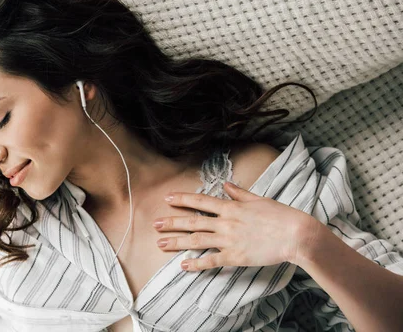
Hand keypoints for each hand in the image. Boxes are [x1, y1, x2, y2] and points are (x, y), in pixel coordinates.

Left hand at [154, 182, 320, 270]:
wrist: (295, 234)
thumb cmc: (280, 215)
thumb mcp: (258, 199)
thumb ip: (239, 193)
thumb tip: (226, 185)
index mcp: (230, 207)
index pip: (200, 202)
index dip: (182, 200)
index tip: (167, 199)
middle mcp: (225, 223)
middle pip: (192, 222)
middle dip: (172, 222)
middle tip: (155, 224)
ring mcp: (229, 240)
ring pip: (196, 241)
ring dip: (177, 242)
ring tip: (160, 243)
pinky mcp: (235, 257)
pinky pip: (211, 261)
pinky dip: (196, 264)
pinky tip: (183, 266)